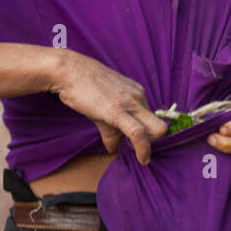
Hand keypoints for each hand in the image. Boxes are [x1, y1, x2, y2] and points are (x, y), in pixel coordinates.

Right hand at [50, 49, 165, 164]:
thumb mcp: (102, 108)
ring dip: (148, 148)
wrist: (69, 70)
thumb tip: (113, 149)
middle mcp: (139, 97)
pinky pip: (138, 133)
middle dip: (154, 143)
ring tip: (137, 155)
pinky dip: (143, 149)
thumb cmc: (83, 86)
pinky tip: (142, 159)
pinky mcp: (117, 110)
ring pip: (155, 130)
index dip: (149, 137)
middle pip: (160, 126)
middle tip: (138, 151)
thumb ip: (111, 130)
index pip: (154, 120)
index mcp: (137, 94)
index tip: (139, 147)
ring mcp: (130, 102)